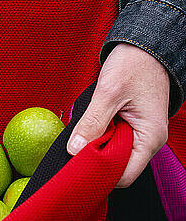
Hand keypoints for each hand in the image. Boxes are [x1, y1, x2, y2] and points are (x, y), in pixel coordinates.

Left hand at [66, 43, 169, 186]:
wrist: (144, 46)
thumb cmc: (134, 65)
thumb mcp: (108, 93)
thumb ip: (92, 122)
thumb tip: (75, 150)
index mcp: (150, 138)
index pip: (125, 175)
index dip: (101, 175)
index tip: (77, 168)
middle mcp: (148, 140)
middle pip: (118, 166)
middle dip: (95, 161)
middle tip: (71, 153)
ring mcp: (139, 133)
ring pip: (113, 152)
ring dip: (95, 147)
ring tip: (78, 138)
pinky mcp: (130, 125)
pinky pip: (112, 139)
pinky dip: (98, 136)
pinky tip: (86, 130)